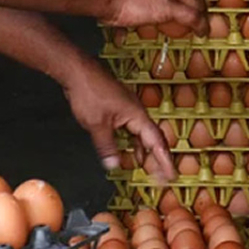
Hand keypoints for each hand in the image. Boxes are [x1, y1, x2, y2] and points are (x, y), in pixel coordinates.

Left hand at [63, 58, 175, 182]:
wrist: (77, 71)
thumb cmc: (89, 90)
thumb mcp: (97, 125)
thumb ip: (107, 147)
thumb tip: (113, 164)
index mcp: (137, 115)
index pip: (157, 142)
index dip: (164, 161)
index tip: (171, 175)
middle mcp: (136, 112)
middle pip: (153, 139)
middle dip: (158, 159)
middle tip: (162, 177)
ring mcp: (128, 109)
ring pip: (141, 135)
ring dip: (144, 152)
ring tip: (146, 169)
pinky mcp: (118, 108)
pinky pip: (130, 130)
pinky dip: (131, 143)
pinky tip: (127, 151)